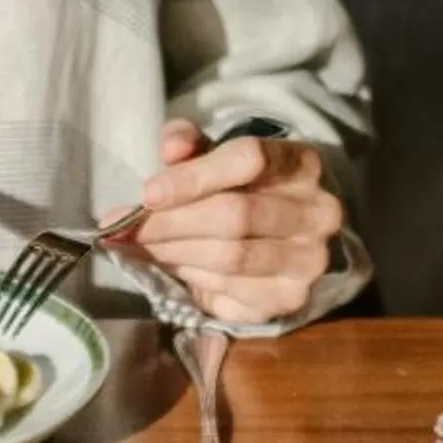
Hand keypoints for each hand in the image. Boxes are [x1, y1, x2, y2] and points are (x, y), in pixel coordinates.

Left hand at [114, 119, 341, 324]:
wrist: (281, 237)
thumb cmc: (240, 190)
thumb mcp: (215, 156)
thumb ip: (189, 143)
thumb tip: (172, 149)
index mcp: (301, 163)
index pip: (249, 160)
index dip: (194, 177)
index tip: (147, 194)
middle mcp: (317, 212)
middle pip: (234, 216)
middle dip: (170, 224)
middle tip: (125, 229)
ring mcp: (308, 261)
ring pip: (229, 259)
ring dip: (174, 254)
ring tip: (140, 247)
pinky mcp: (290, 298)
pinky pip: (230, 293)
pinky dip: (193, 281)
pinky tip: (175, 267)